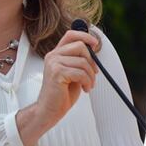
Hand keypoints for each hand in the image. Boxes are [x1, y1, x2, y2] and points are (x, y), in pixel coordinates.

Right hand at [16, 29, 99, 145]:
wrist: (49, 110)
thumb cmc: (61, 94)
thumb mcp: (73, 73)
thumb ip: (79, 60)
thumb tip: (93, 49)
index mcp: (56, 54)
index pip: (71, 35)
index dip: (85, 36)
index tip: (95, 44)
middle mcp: (53, 56)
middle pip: (80, 46)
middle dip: (91, 61)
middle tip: (93, 74)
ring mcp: (54, 63)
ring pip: (83, 61)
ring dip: (91, 76)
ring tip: (88, 85)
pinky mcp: (57, 73)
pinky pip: (81, 73)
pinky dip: (87, 82)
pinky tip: (85, 89)